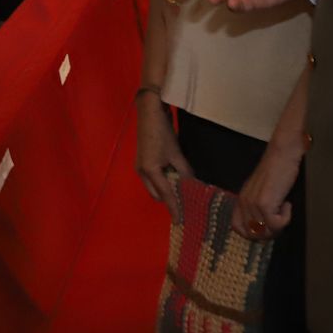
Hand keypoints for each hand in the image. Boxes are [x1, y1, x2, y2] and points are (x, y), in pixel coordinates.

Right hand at [135, 95, 192, 223]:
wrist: (149, 112)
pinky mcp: (142, 161)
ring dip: (166, 189)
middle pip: (157, 194)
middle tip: (187, 200)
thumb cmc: (162, 131)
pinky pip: (152, 179)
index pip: (166, 194)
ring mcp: (140, 166)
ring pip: (154, 187)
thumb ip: (184, 171)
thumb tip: (192, 184)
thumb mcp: (176, 153)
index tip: (180, 221)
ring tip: (182, 188)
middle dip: (169, 199)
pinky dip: (162, 181)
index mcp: (150, 171)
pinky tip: (173, 177)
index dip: (174, 208)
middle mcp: (142, 171)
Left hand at [233, 134, 301, 239]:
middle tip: (280, 219)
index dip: (253, 234)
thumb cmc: (277, 170)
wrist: (282, 154)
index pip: (238, 228)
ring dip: (279, 225)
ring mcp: (252, 203)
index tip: (267, 226)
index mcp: (241, 200)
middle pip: (253, 234)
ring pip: (266, 232)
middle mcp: (243, 203)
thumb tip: (264, 228)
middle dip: (269, 232)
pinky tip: (287, 204)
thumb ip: (257, 206)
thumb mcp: (261, 190)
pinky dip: (286, 219)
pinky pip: (276, 224)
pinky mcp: (264, 203)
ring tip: (284, 209)